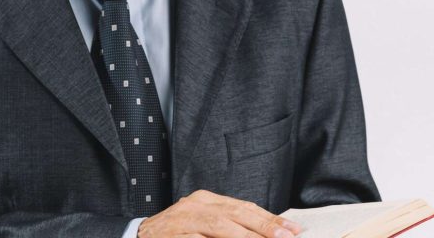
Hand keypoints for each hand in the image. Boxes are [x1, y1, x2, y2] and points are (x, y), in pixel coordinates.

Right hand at [137, 190, 302, 237]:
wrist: (140, 237)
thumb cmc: (175, 234)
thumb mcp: (204, 225)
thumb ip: (230, 227)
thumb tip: (267, 234)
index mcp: (206, 200)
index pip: (244, 207)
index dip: (270, 218)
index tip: (293, 230)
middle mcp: (195, 205)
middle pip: (236, 213)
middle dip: (264, 226)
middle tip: (286, 236)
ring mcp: (182, 219)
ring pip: (220, 226)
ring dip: (245, 236)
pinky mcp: (172, 235)